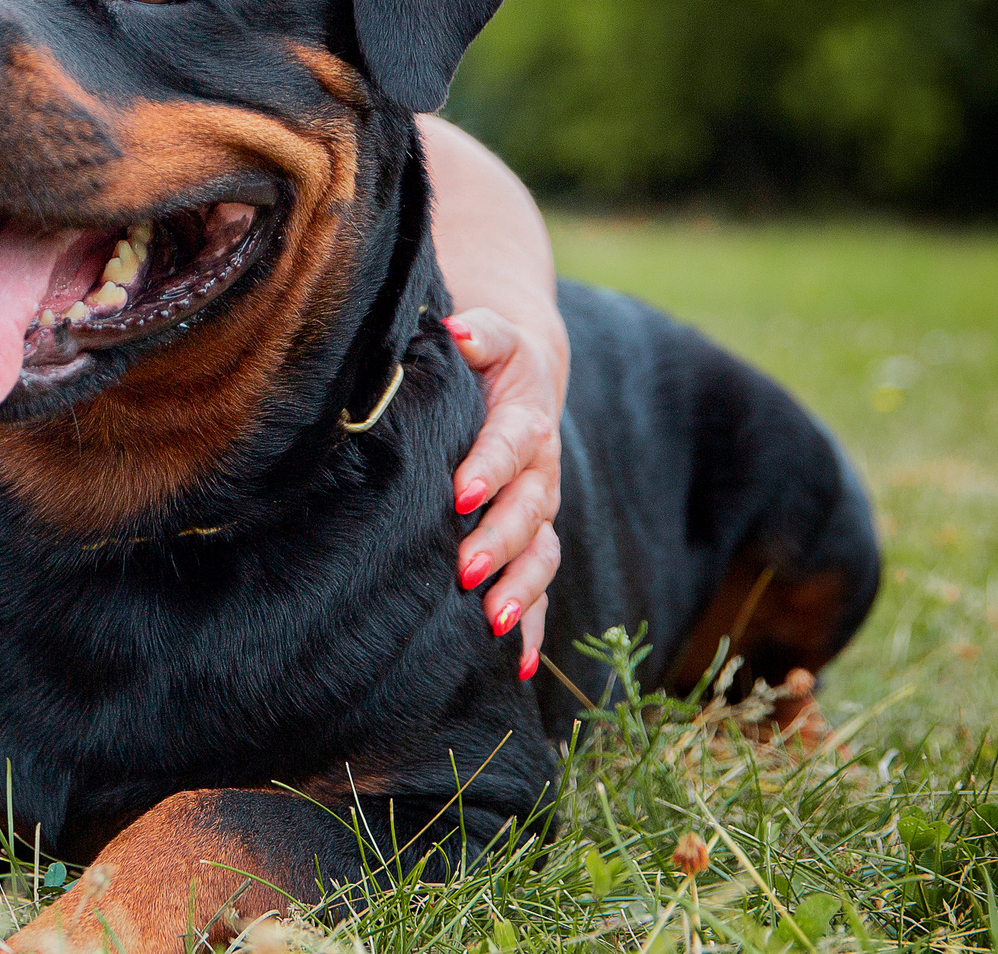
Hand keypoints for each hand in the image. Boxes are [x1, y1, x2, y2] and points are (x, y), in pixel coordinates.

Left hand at [446, 305, 566, 680]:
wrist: (524, 378)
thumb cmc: (488, 359)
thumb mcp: (488, 335)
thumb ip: (478, 332)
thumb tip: (457, 332)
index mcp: (525, 422)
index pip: (512, 445)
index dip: (490, 468)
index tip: (461, 492)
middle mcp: (539, 474)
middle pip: (529, 512)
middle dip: (500, 543)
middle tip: (467, 569)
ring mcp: (539, 514)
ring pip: (540, 557)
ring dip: (523, 593)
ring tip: (495, 623)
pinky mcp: (532, 544)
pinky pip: (540, 590)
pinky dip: (535, 629)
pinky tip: (521, 666)